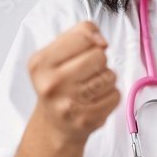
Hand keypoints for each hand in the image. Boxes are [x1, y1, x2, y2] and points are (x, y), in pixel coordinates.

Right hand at [27, 20, 120, 143]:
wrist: (54, 123)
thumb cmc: (59, 83)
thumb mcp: (57, 52)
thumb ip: (80, 34)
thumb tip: (101, 41)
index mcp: (41, 63)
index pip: (83, 37)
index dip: (92, 40)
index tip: (89, 49)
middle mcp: (51, 84)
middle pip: (99, 56)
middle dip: (99, 61)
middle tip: (87, 72)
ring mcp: (68, 104)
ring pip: (110, 76)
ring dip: (106, 79)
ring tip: (90, 86)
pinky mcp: (86, 119)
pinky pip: (115, 95)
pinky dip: (110, 95)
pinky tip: (96, 100)